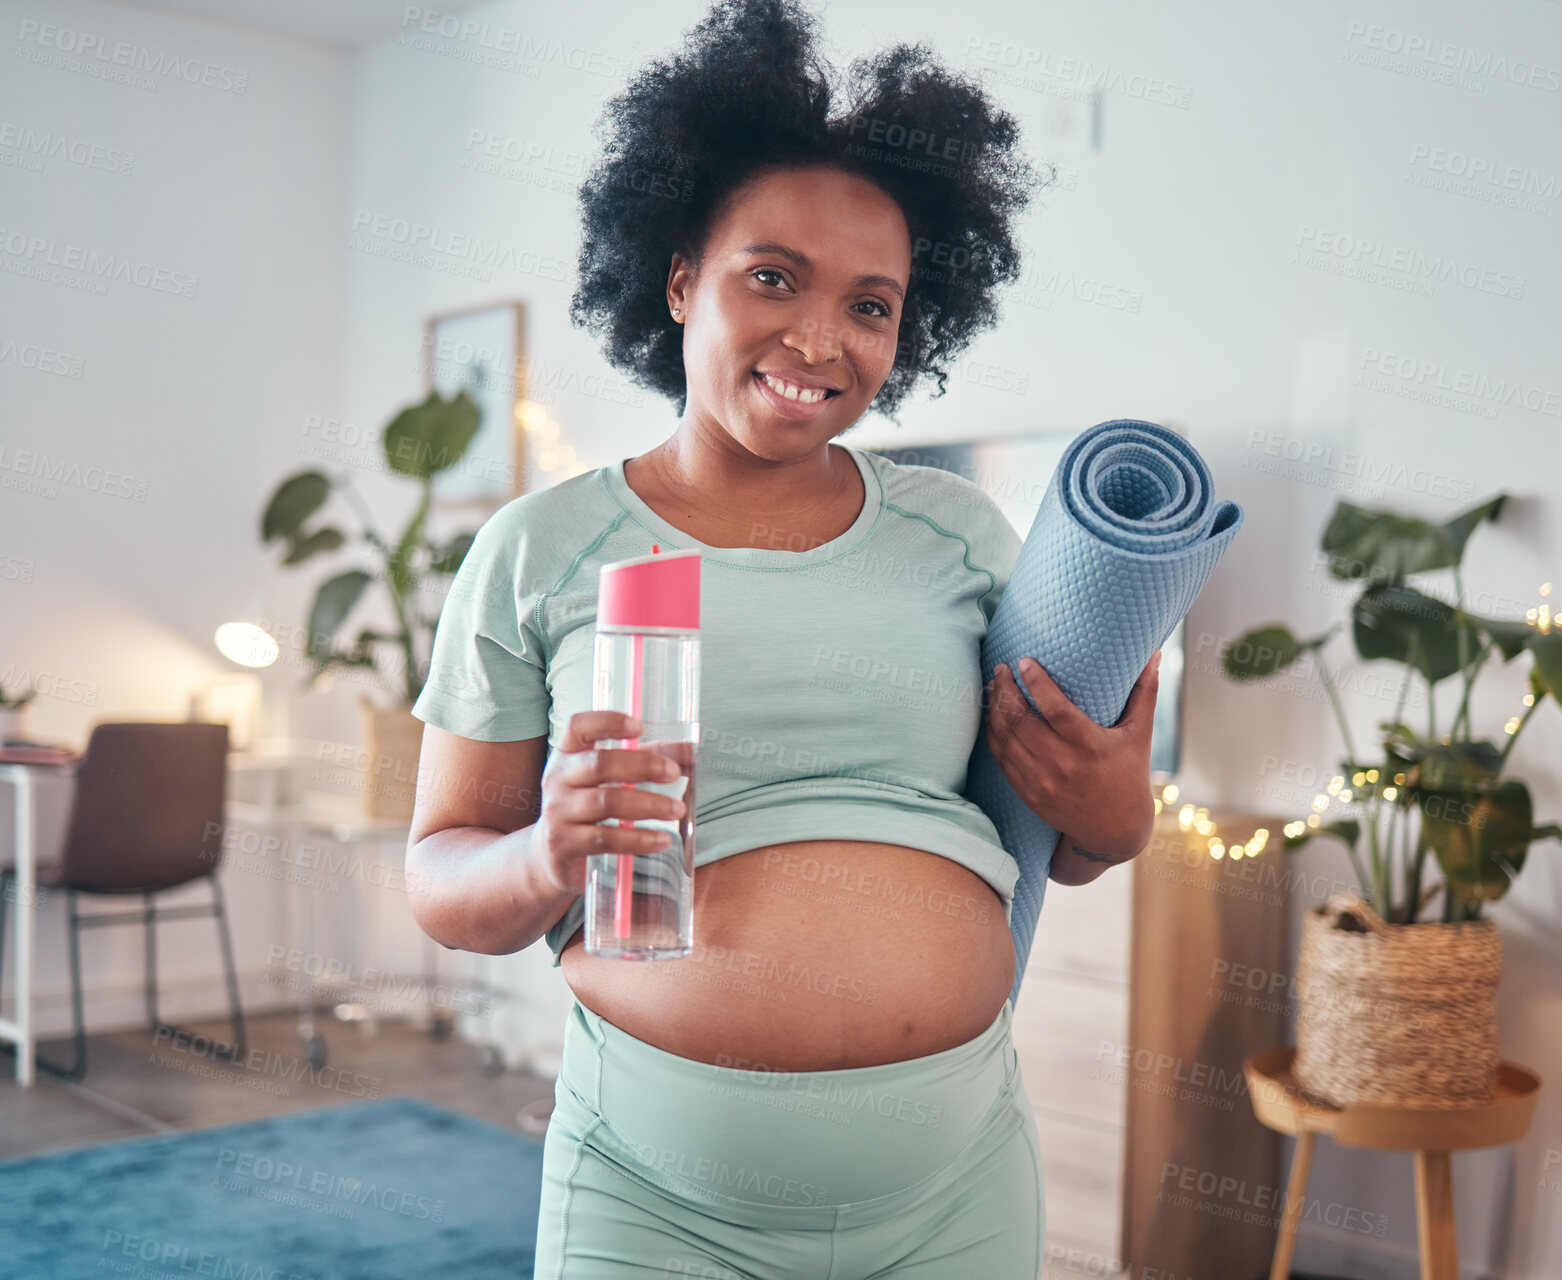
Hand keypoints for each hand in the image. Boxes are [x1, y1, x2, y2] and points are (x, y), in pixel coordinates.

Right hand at [530, 710, 687, 896]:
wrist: (550, 854)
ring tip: (677, 809)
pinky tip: (662, 840)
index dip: (608, 722)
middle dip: (642, 766)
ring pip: (606, 802)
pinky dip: (637, 839)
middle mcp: (557, 778)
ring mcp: (557, 812)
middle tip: (673, 773)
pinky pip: (605, 839)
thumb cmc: (587, 806)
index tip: (639, 726)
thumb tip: (689, 750)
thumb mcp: (608, 779)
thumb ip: (645, 760)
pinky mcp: (564, 844)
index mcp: (567, 754)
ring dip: (648, 804)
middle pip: (599, 764)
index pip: (579, 726)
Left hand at [984, 650, 1159, 861]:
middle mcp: (1064, 765)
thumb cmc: (1129, 774)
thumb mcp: (1140, 734)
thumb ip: (1145, 692)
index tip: (1023, 661)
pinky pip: (1002, 759)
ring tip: (993, 686)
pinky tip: (993, 716)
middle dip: (1005, 690)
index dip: (1036, 683)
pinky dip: (993, 734)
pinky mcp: (1029, 794)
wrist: (1115, 830)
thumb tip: (1152, 653)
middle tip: (1000, 668)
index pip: (1056, 710)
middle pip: (1021, 721)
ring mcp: (1042, 782)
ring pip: (1006, 739)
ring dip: (995, 709)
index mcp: (1091, 746)